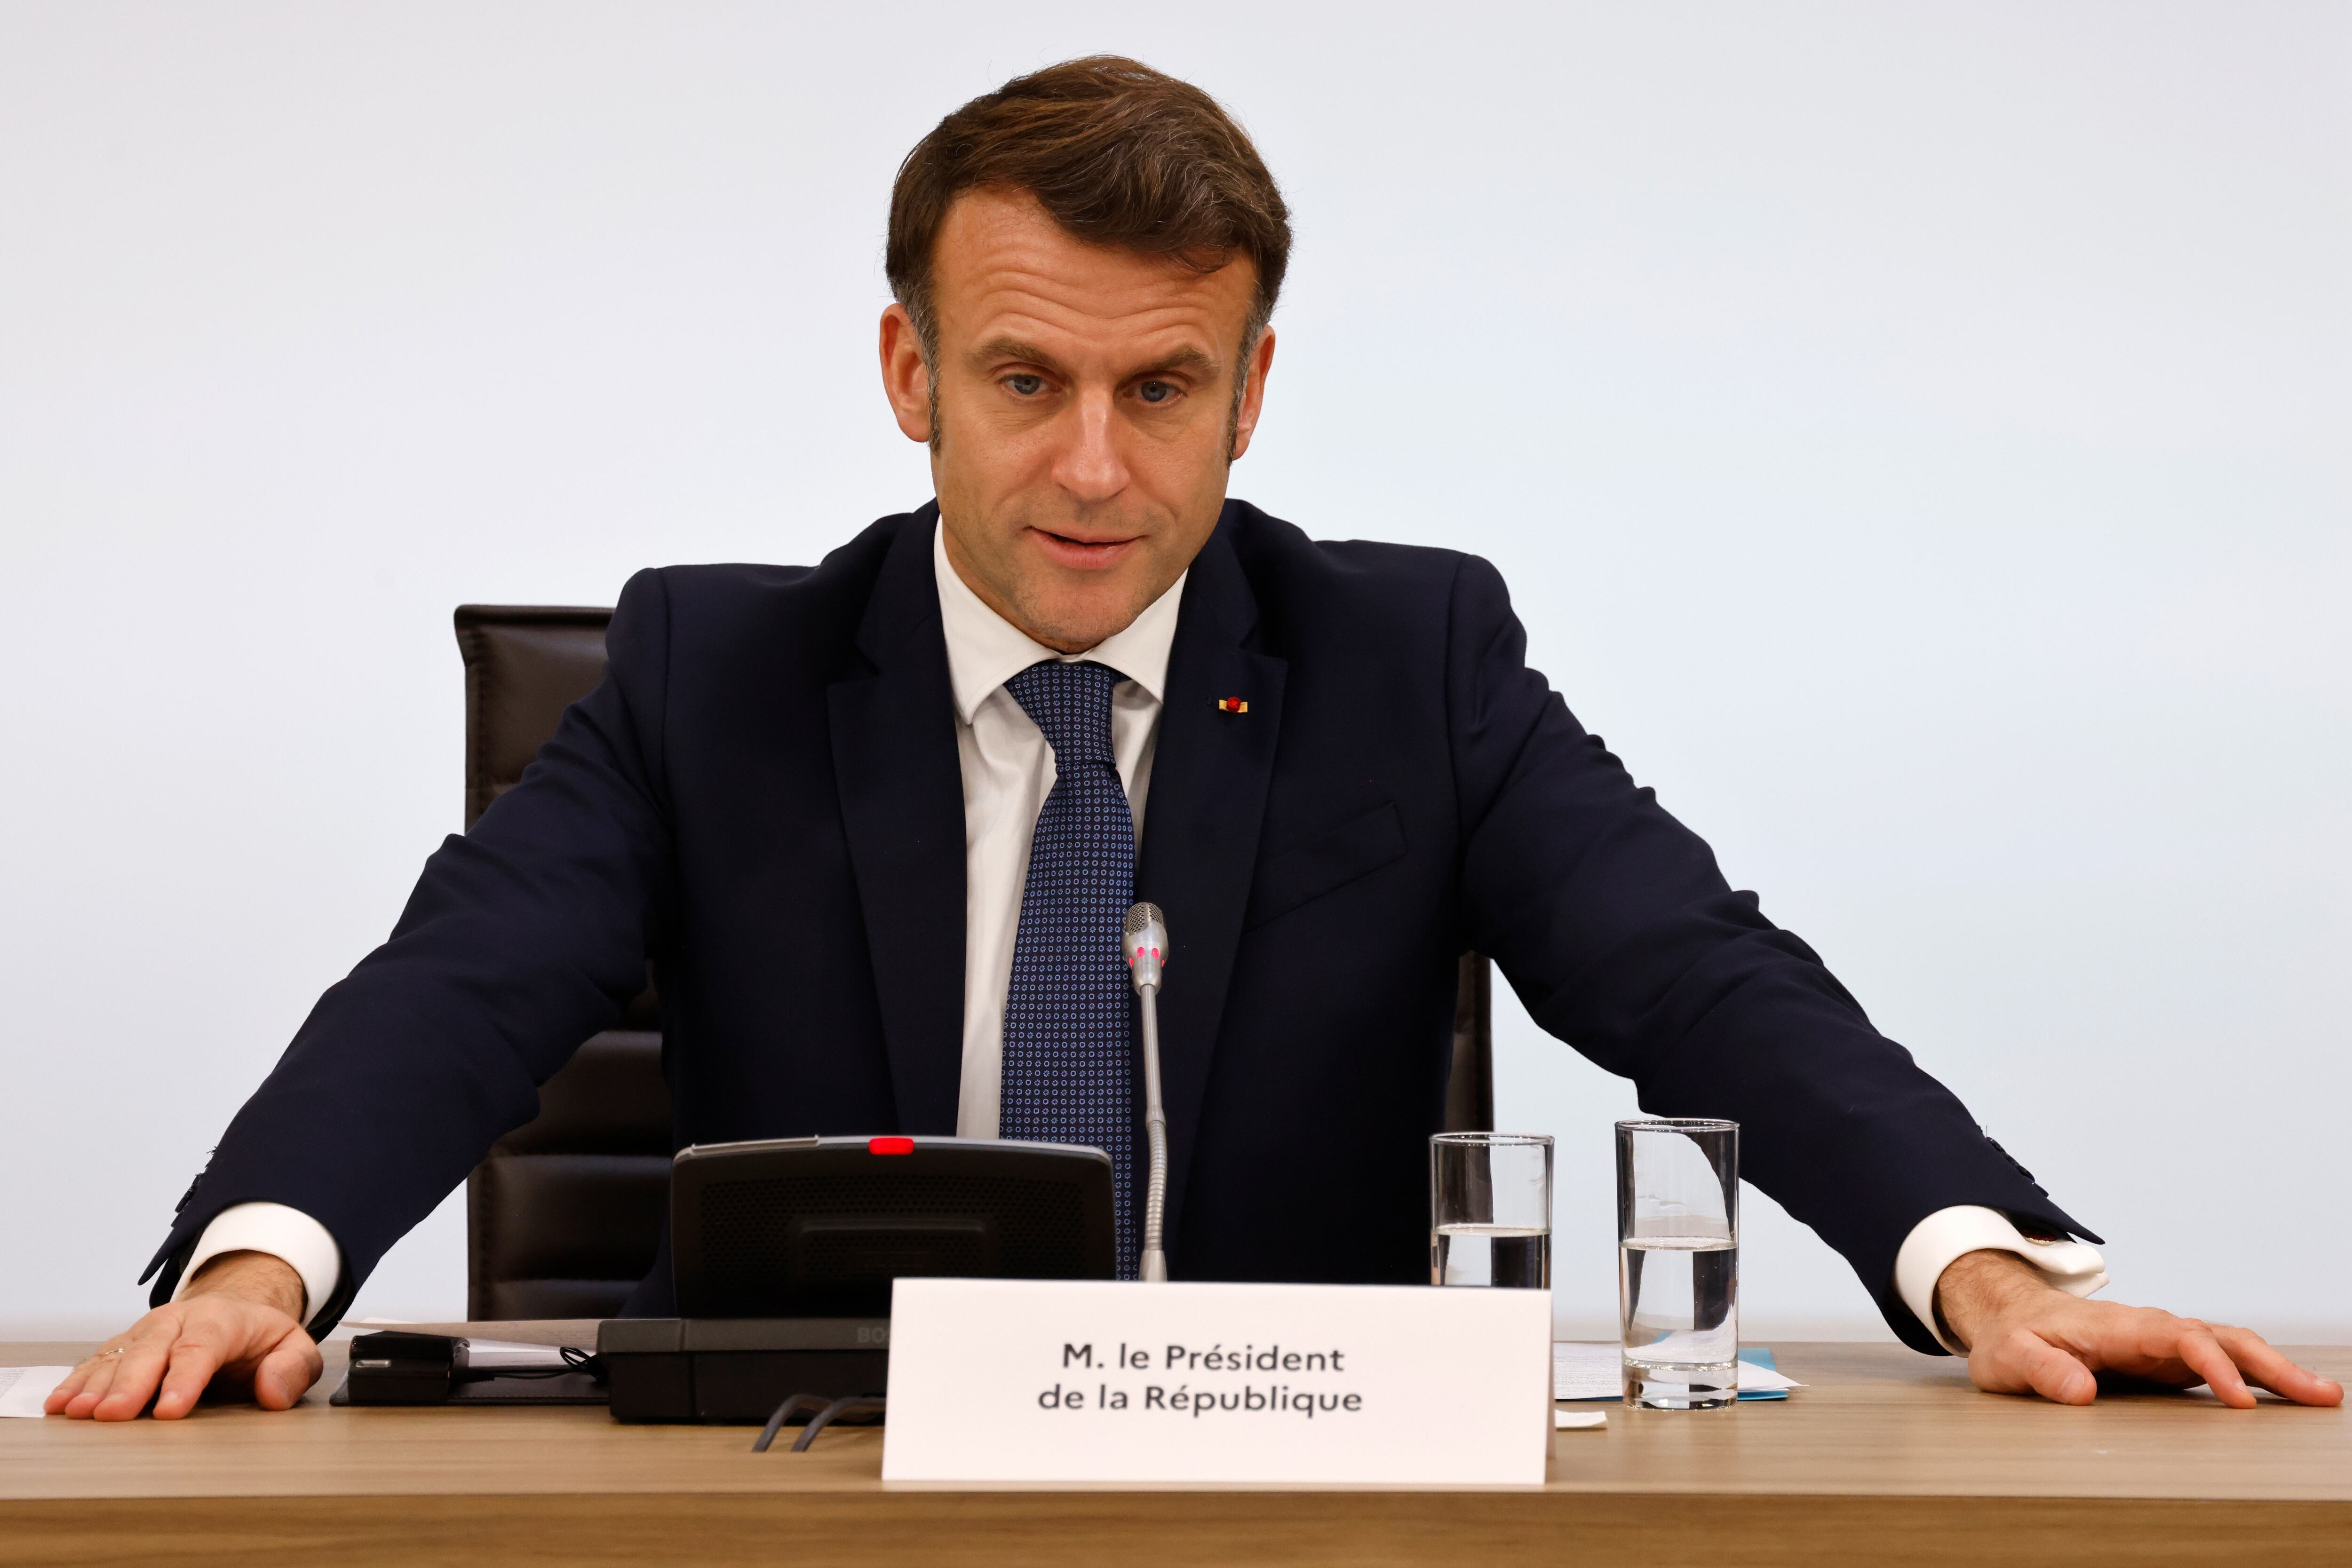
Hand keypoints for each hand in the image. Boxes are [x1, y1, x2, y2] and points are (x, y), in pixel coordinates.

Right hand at [45, 1251, 321, 1420]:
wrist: (232, 1308)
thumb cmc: (260, 1338)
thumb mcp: (293, 1346)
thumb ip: (292, 1368)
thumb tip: (272, 1392)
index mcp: (221, 1320)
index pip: (201, 1347)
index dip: (184, 1378)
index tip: (170, 1410)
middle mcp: (176, 1322)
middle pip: (151, 1352)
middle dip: (131, 1385)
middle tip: (113, 1415)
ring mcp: (145, 1333)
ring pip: (118, 1357)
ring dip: (97, 1386)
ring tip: (79, 1413)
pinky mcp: (124, 1347)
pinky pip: (97, 1363)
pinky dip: (77, 1382)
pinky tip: (60, 1404)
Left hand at [1935, 1248, 2342, 1408]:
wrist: (2011, 1318)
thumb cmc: (2011, 1337)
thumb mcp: (2010, 1355)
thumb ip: (2042, 1369)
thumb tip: (2079, 1389)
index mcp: (2117, 1326)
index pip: (2178, 1337)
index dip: (2212, 1365)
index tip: (2239, 1402)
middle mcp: (2148, 1329)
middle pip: (2219, 1338)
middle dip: (2269, 1364)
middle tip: (2317, 1393)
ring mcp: (2160, 1344)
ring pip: (2228, 1348)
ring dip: (2273, 1370)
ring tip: (2320, 1395)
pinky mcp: (2165, 1361)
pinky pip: (2219, 1363)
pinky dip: (2255, 1376)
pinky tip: (2285, 1395)